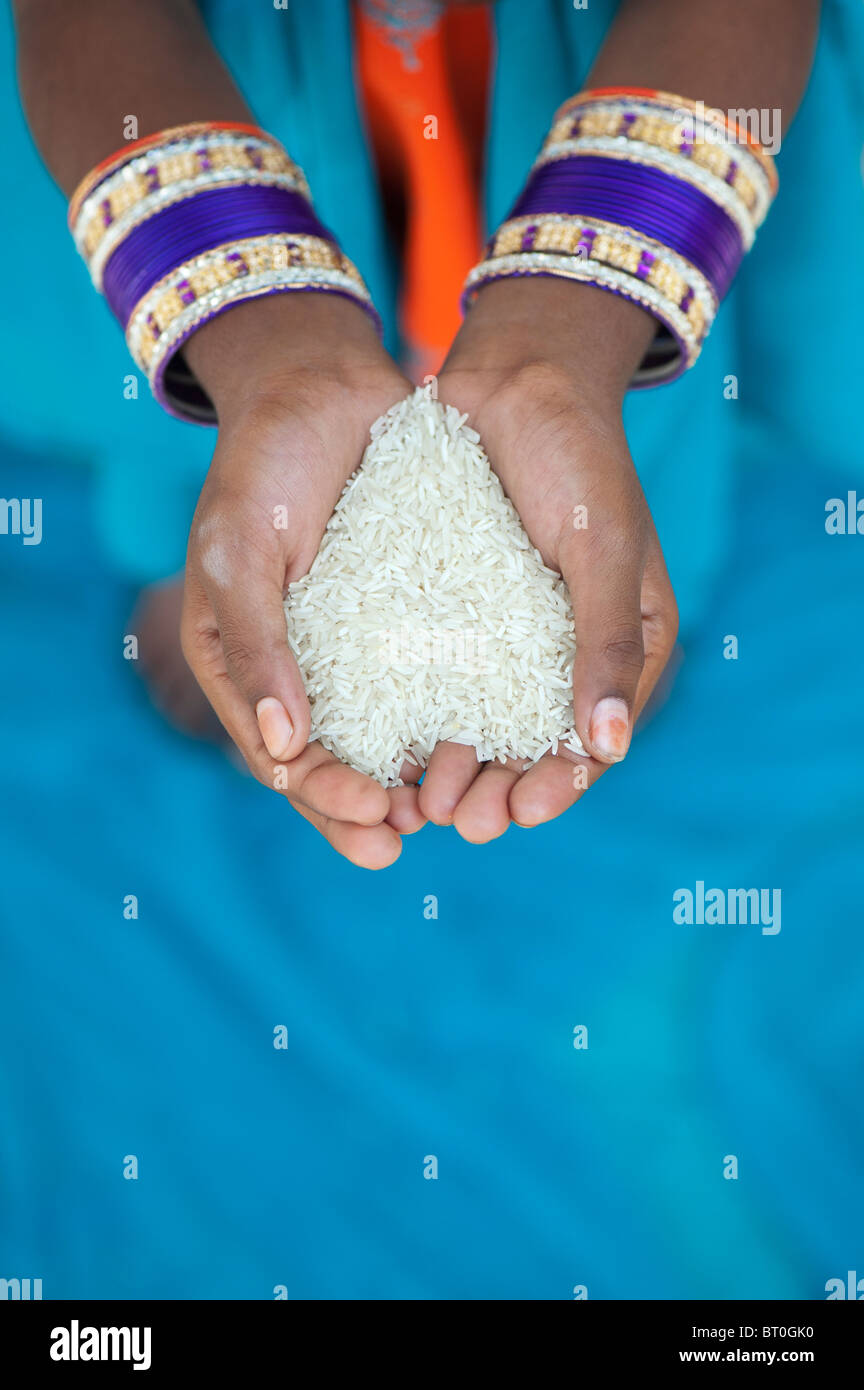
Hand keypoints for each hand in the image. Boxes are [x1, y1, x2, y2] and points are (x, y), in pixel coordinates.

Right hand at [181, 292, 423, 867]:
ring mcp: (353, 647)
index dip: (327, 801)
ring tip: (462, 804)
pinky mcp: (404, 618)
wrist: (323, 384)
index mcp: (242, 666)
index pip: (282, 759)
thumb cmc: (263, 465)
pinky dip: (448, 718)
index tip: (377, 820)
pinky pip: (426, 681)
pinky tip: (489, 740)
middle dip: (374, 809)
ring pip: (384, 736)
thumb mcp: (240, 552)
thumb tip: (286, 750)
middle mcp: (298, 668)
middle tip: (423, 833)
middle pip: (335, 765)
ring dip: (418, 777)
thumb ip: (257, 647)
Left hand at [420, 276, 678, 840]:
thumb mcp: (602, 548)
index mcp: (628, 642)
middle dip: (499, 789)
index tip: (519, 812)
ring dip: (458, 766)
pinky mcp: (461, 612)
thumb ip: (606, 643)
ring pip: (486, 723)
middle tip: (458, 820)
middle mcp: (571, 649)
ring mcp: (513, 634)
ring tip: (420, 799)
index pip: (598, 738)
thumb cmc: (577, 455)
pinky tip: (391, 746)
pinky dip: (424, 717)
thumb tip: (607, 749)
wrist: (514, 377)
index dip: (561, 784)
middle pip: (537, 746)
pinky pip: (444, 679)